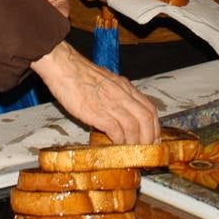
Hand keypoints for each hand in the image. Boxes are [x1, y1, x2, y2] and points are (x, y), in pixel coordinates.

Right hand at [31, 41, 159, 142]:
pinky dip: (119, 141)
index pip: (149, 108)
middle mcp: (123, 95)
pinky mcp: (98, 113)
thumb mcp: (106, 81)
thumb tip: (118, 110)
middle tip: (146, 150)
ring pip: (135, 126)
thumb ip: (115, 95)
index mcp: (125, 87)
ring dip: (135, 142)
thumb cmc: (79, 74)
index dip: (154, 126)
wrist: (63, 67)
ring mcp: (111, 103)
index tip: (153, 138)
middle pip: (147, 119)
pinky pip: (117, 131)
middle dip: (149, 137)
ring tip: (131, 151)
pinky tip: (115, 145)